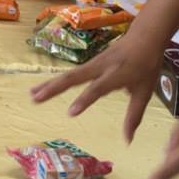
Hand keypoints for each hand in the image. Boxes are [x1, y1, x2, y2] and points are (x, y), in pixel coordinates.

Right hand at [30, 30, 162, 140]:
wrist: (144, 36)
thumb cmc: (146, 66)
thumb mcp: (144, 92)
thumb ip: (134, 116)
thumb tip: (127, 141)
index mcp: (116, 75)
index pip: (97, 89)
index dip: (84, 100)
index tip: (70, 113)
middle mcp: (100, 67)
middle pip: (74, 77)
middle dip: (54, 88)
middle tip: (35, 99)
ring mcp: (93, 63)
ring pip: (68, 74)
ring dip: (50, 84)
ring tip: (32, 94)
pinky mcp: (89, 63)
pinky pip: (71, 73)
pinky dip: (55, 80)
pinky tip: (43, 87)